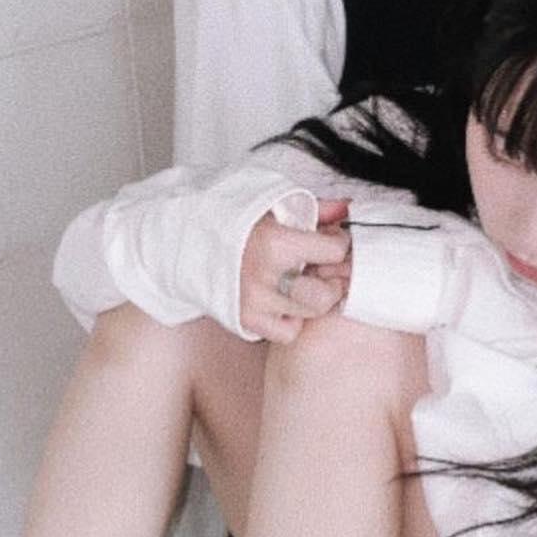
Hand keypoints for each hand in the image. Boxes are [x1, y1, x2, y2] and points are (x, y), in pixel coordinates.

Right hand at [239, 198, 351, 342]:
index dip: (340, 244)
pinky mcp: (246, 320)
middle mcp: (265, 277)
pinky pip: (287, 332)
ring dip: (315, 299)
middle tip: (325, 269)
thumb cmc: (234, 218)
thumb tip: (347, 208)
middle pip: (326, 295)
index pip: (334, 252)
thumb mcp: (274, 204)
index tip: (331, 240)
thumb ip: (315, 209)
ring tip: (303, 282)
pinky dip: (292, 320)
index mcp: (275, 242)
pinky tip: (285, 302)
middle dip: (334, 282)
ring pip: (310, 314)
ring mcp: (255, 303)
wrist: (189, 236)